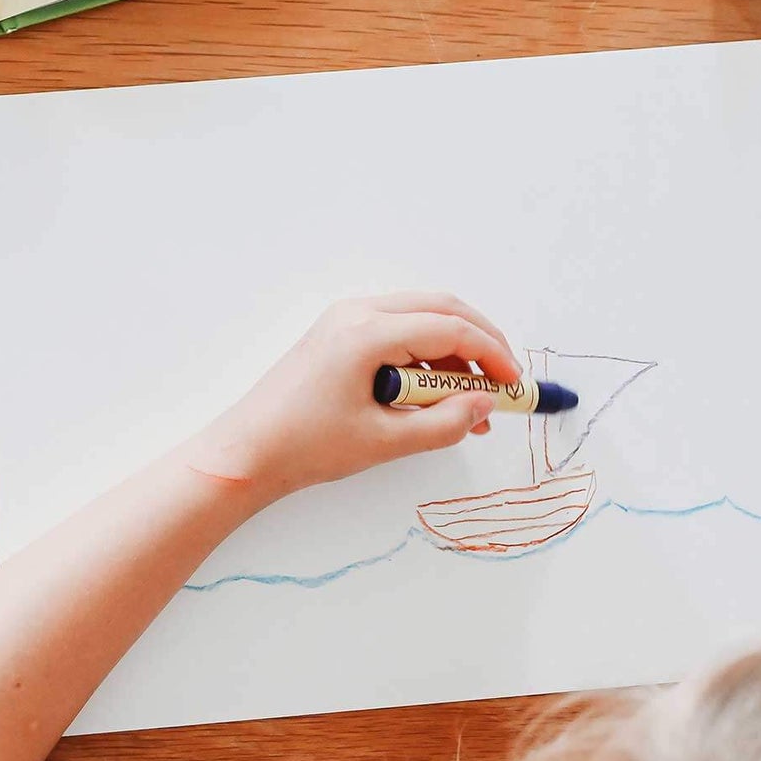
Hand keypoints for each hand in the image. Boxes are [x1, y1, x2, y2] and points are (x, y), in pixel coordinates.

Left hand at [183, 292, 521, 505]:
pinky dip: (426, 359)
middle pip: (441, 308)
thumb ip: (443, 424)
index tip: (514, 386)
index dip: (491, 355)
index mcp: (366, 332)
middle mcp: (357, 313)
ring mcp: (346, 319)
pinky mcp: (340, 334)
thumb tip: (485, 407)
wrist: (245, 452)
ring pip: (421, 318)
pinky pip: (398, 332)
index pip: (449, 329)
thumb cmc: (306, 447)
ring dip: (454, 355)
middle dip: (480, 342)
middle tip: (505, 381)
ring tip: (472, 407)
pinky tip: (437, 401)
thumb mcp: (384, 442)